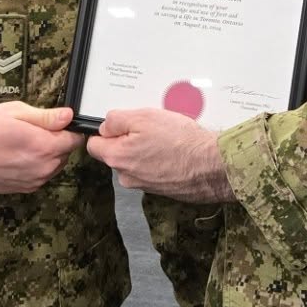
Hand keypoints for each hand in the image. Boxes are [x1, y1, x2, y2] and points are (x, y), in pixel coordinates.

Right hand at [0, 101, 84, 193]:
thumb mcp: (15, 112)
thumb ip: (46, 116)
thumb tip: (68, 115)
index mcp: (45, 146)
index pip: (76, 139)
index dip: (68, 129)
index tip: (55, 124)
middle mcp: (45, 166)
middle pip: (66, 152)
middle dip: (57, 141)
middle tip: (33, 132)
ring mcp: (37, 180)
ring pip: (56, 164)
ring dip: (47, 155)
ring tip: (24, 144)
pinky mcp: (28, 188)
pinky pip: (43, 174)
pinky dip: (37, 166)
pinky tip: (19, 157)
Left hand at [86, 107, 232, 201]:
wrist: (213, 166)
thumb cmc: (180, 141)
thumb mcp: (144, 117)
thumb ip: (116, 120)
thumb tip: (105, 126)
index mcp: (117, 158)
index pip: (94, 144)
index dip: (105, 131)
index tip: (120, 124)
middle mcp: (127, 176)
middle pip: (116, 153)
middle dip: (128, 140)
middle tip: (151, 128)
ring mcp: (144, 185)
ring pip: (136, 161)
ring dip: (146, 150)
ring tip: (167, 139)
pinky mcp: (162, 189)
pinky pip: (154, 170)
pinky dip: (161, 160)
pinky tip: (176, 151)